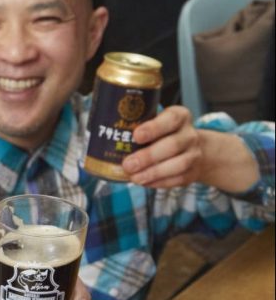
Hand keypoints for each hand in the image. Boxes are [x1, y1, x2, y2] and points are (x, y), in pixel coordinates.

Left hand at [124, 105, 259, 194]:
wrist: (192, 150)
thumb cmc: (164, 135)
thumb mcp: (155, 125)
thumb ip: (138, 128)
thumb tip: (105, 137)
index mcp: (179, 117)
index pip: (171, 119)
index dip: (154, 128)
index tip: (136, 135)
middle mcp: (189, 134)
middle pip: (173, 145)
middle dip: (148, 156)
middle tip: (128, 164)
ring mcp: (194, 154)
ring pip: (178, 164)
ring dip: (153, 173)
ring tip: (134, 177)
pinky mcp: (192, 172)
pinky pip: (178, 179)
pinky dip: (159, 182)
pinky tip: (144, 182)